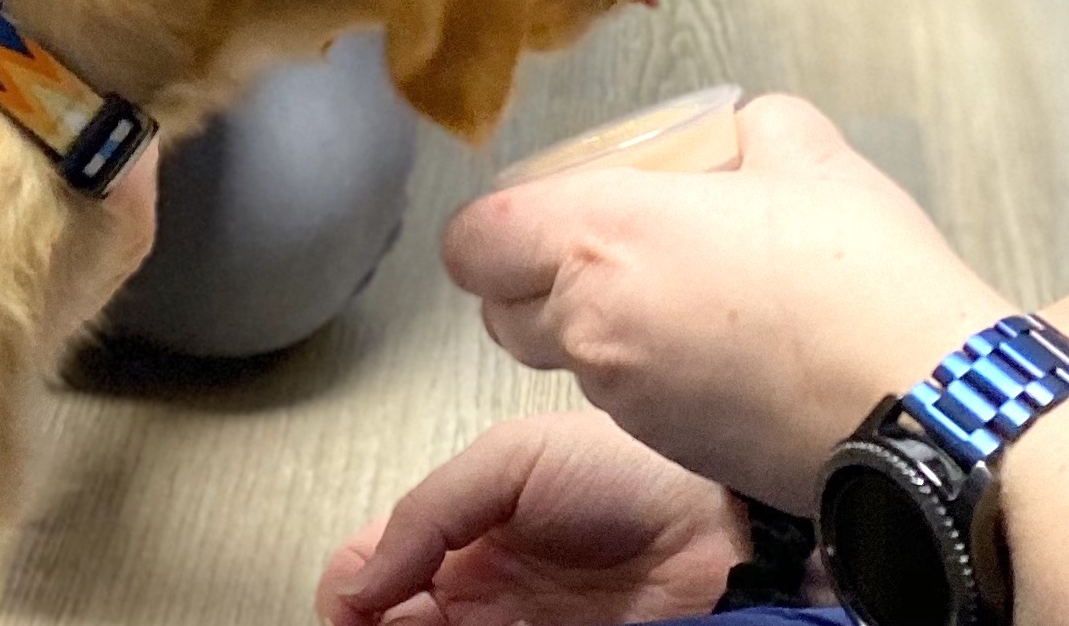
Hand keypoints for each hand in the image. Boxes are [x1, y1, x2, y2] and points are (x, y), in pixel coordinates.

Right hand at [316, 409, 743, 625]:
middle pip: (388, 622)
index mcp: (462, 532)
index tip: (348, 603)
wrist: (720, 531)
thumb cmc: (631, 475)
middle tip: (373, 624)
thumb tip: (358, 578)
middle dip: (367, 625)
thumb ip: (430, 509)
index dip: (347, 588)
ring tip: (417, 623)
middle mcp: (477, 593)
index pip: (371, 568)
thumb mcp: (513, 459)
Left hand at [441, 94, 1013, 508]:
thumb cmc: (860, 275)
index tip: (549, 201)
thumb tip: (739, 138)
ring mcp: (627, 402)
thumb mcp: (809, 151)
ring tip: (687, 288)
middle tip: (613, 241)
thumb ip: (750, 128)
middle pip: (501, 311)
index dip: (496, 222)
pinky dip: (649, 372)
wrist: (923, 407)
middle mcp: (594, 328)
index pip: (472, 243)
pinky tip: (727, 344)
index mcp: (604, 239)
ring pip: (567, 358)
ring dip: (597, 325)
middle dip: (537, 276)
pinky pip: (624, 401)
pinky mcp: (671, 450)